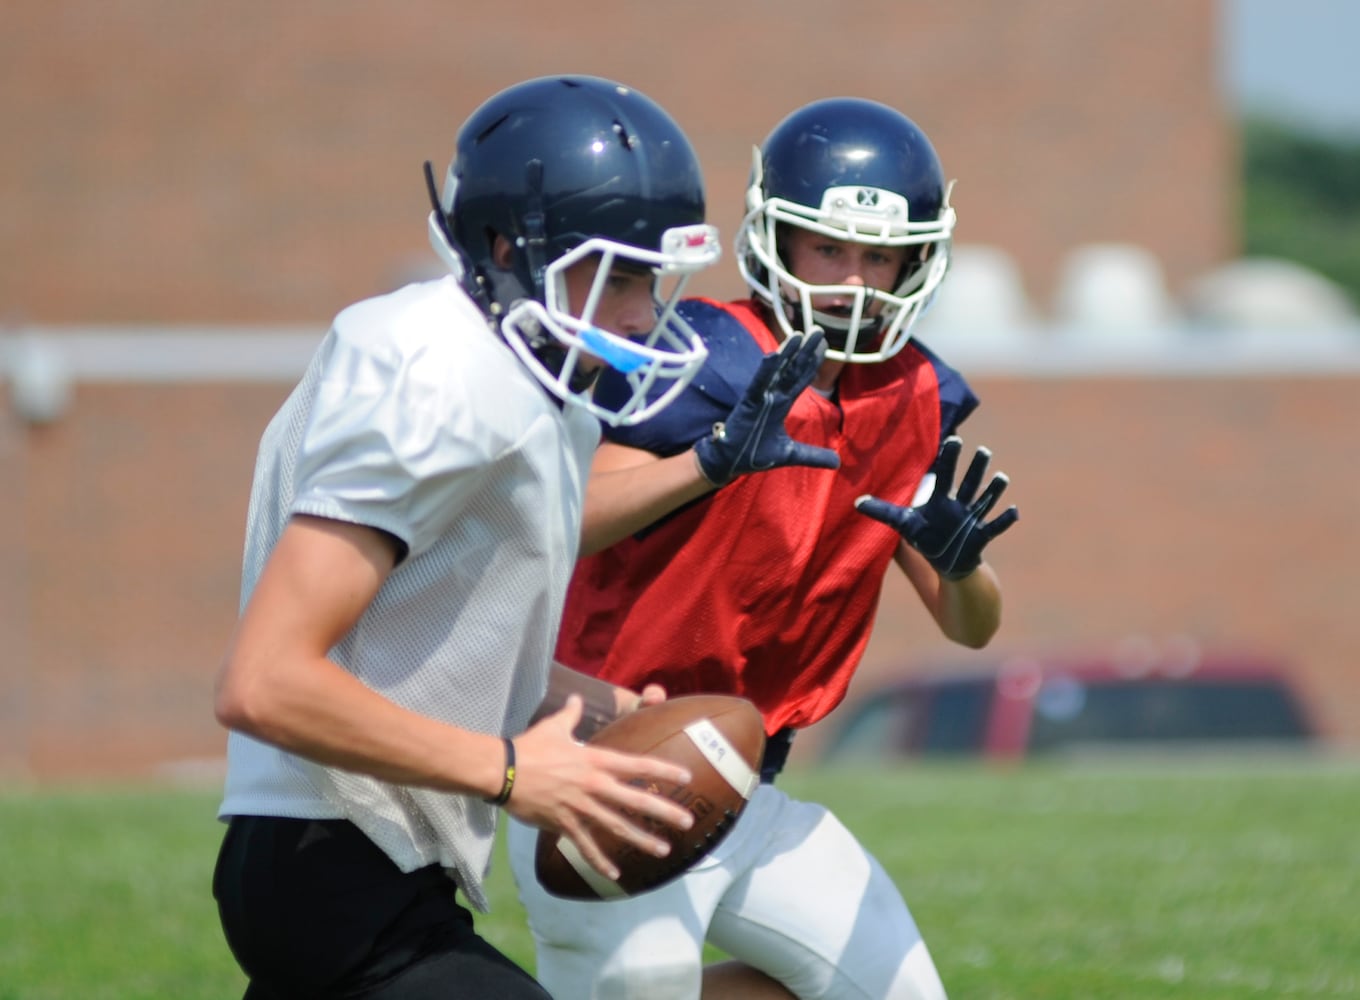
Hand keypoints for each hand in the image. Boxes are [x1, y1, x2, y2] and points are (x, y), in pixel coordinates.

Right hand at [505, 696, 694, 880]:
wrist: (504, 771)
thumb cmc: (530, 746)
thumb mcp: (554, 726)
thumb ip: (571, 714)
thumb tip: (576, 698)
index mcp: (596, 760)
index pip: (638, 764)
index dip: (664, 770)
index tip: (686, 777)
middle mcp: (595, 784)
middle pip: (636, 800)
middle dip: (664, 812)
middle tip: (687, 821)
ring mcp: (581, 807)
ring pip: (618, 826)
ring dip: (642, 839)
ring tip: (663, 849)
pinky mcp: (565, 824)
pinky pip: (586, 845)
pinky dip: (600, 861)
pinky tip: (615, 874)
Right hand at [693, 332, 840, 485]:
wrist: (729, 463)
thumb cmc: (754, 453)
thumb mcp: (790, 454)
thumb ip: (813, 455)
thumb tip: (838, 463)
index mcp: (781, 404)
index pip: (800, 379)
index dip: (812, 363)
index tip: (824, 346)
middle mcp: (772, 396)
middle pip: (792, 369)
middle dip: (805, 351)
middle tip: (818, 331)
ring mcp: (760, 397)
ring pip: (776, 371)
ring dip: (787, 353)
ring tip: (799, 334)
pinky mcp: (748, 403)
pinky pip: (758, 384)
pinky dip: (766, 370)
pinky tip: (774, 355)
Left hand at [855, 436, 1017, 580]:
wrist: (945, 560)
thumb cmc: (926, 537)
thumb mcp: (903, 524)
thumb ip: (882, 511)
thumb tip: (856, 502)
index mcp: (940, 500)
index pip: (944, 475)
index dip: (948, 458)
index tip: (953, 439)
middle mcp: (958, 505)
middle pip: (968, 483)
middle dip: (974, 468)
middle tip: (982, 450)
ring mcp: (971, 519)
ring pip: (984, 500)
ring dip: (993, 490)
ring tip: (1001, 477)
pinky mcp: (980, 536)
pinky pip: (995, 526)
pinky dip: (1005, 519)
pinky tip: (1014, 510)